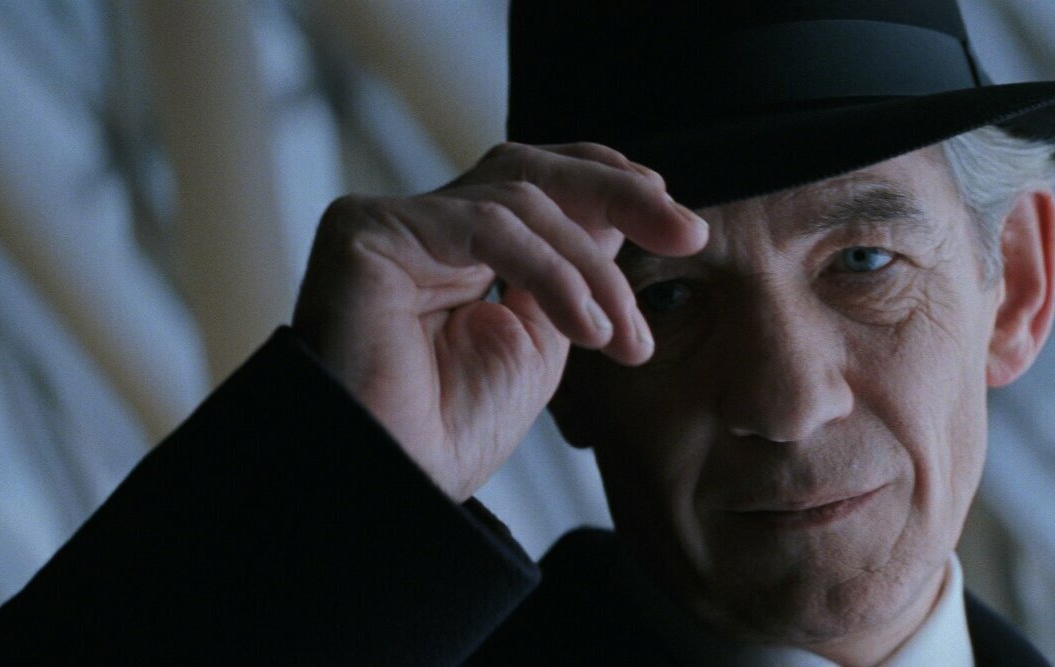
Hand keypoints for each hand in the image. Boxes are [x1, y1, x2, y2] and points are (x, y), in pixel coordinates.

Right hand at [292, 142, 707, 501]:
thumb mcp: (539, 341)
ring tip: (620, 336)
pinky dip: (551, 272)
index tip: (681, 229)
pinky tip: (586, 324)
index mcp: (456, 247)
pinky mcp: (366, 231)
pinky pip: (486, 226)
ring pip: (520, 199)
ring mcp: (389, 223)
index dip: (610, 187)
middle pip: (530, 170)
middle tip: (688, 235)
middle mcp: (420, 226)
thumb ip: (572, 275)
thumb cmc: (448, 433)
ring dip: (590, 269)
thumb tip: (623, 213)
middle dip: (620, 195)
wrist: (391, 487)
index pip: (537, 183)